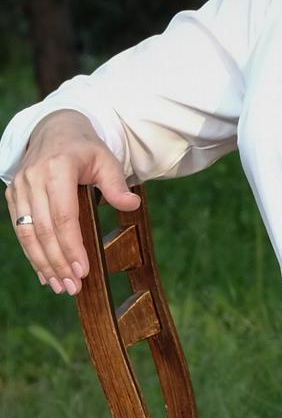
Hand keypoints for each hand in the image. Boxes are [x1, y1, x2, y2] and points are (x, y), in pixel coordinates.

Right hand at [5, 109, 139, 295]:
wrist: (55, 130)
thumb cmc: (85, 149)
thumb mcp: (106, 160)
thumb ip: (117, 184)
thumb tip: (132, 204)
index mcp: (58, 167)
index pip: (63, 215)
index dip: (72, 246)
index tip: (82, 270)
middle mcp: (34, 178)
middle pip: (43, 229)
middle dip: (58, 262)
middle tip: (72, 287)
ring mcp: (19, 187)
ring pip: (27, 233)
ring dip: (43, 263)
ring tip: (59, 285)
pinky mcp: (13, 196)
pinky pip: (20, 230)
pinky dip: (32, 253)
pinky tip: (45, 272)